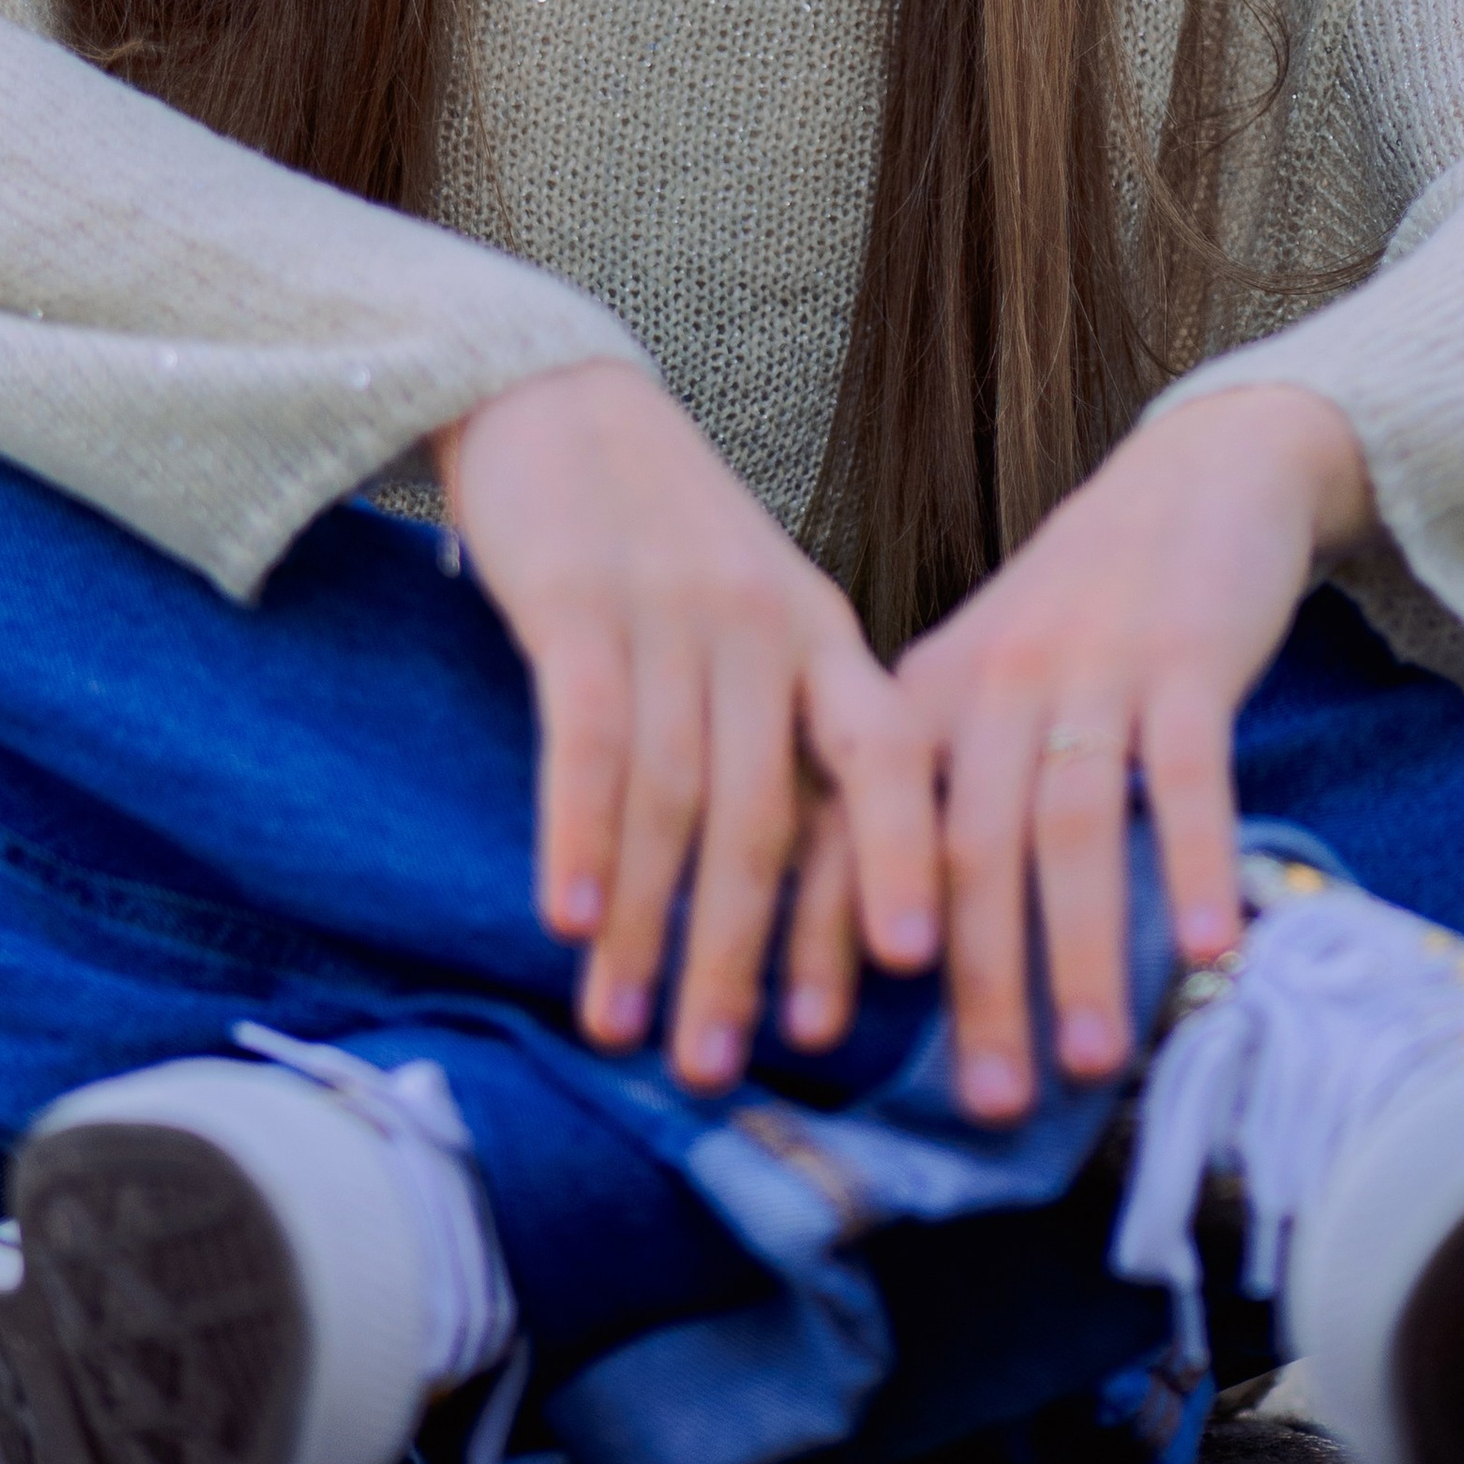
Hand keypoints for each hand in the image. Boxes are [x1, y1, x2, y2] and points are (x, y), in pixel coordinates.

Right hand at [435, 360, 939, 1090]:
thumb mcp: (756, 608)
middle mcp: (764, 626)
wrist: (554, 394)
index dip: (898, 862)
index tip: (910, 977)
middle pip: (768, 814)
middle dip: (743, 953)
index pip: (888, 758)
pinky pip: (587, 741)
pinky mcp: (577, 603)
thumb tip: (803, 888)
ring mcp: (672, 613)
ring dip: (648, 927)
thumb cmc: (659, 527)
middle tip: (718, 1068)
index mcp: (824, 632)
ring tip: (623, 1029)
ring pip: (674, 799)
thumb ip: (783, 721)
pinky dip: (580, 838)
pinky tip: (567, 921)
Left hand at [895, 383, 1370, 1120]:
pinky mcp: (1186, 656)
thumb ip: (945, 791)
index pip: (854, 826)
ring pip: (1068, 824)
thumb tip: (906, 957)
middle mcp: (989, 680)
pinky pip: (1185, 771)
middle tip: (984, 1104)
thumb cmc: (1081, 611)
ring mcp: (1088, 666)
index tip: (806, 1042)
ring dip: (1082, 948)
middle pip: (965, 848)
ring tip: (1094, 1059)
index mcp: (923, 697)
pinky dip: (1195, 858)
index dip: (827, 933)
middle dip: (974, 983)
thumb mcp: (983, 682)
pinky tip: (1211, 944)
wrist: (1195, 477)